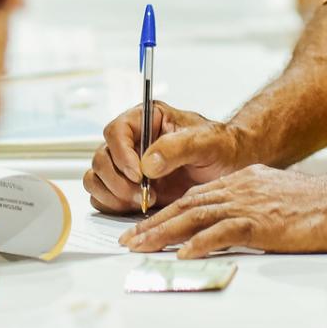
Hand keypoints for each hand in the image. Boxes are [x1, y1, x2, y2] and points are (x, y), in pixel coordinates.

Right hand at [84, 101, 250, 214]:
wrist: (230, 168)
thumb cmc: (222, 147)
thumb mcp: (207, 141)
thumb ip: (178, 147)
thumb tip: (147, 163)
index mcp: (145, 119)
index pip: (116, 131)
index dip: (122, 154)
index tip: (139, 174)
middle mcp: (130, 141)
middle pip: (101, 158)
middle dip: (118, 181)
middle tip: (143, 195)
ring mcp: (126, 165)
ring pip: (96, 177)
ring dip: (113, 194)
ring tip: (142, 201)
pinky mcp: (126, 187)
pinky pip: (102, 196)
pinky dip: (112, 205)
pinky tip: (137, 208)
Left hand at [119, 166, 326, 256]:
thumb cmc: (320, 205)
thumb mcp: (278, 199)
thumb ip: (254, 207)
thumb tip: (237, 225)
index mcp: (243, 182)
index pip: (195, 197)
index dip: (167, 213)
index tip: (146, 227)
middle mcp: (240, 188)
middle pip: (187, 205)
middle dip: (154, 223)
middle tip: (130, 239)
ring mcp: (249, 203)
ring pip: (195, 216)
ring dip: (164, 233)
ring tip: (141, 247)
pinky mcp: (261, 221)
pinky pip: (223, 231)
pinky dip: (200, 242)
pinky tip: (183, 254)